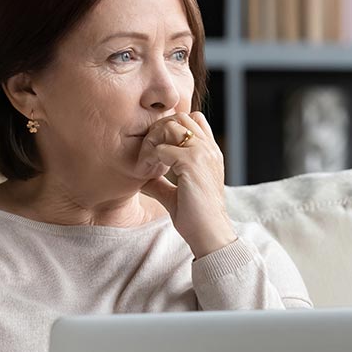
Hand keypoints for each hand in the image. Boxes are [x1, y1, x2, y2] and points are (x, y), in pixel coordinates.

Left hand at [136, 112, 236, 258]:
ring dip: (153, 140)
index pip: (192, 120)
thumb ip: (161, 182)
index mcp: (209, 154)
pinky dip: (150, 157)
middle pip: (180, 117)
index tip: (156, 151)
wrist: (209, 234)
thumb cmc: (195, 218)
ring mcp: (202, 153)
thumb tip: (142, 177)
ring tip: (146, 162)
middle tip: (148, 154)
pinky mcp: (193, 163)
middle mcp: (209, 149)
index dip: (170, 128)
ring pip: (171, 126)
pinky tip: (146, 173)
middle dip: (159, 130)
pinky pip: (163, 148)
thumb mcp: (175, 195)